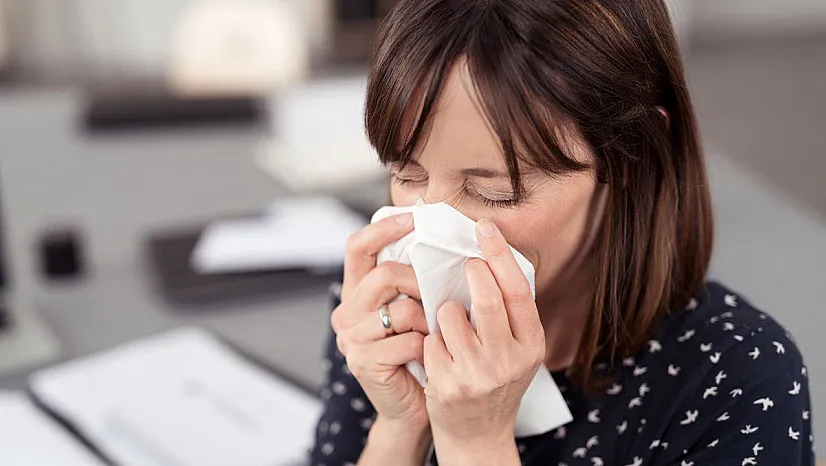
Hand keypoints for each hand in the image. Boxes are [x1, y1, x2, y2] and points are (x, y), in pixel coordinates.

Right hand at [330, 212, 429, 429]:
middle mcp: (346, 312)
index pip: (357, 247)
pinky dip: (426, 346)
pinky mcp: (363, 362)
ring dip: (427, 320)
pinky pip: (406, 341)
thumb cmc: (418, 353)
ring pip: (400, 309)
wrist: (412, 406)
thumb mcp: (412, 309)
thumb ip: (412, 280)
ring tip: (433, 333)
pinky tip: (427, 355)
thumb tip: (439, 240)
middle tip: (437, 295)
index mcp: (356, 292)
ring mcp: (351, 338)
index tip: (413, 218)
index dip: (383, 229)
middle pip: (383, 275)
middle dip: (418, 282)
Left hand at [423, 218, 544, 461]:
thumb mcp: (517, 352)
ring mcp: (478, 374)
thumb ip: (510, 315)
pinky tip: (439, 354)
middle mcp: (509, 360)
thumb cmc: (495, 382)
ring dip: (444, 311)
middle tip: (466, 266)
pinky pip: (430, 339)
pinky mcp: (448, 384)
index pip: (517, 290)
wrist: (478, 436)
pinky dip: (431, 339)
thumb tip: (491, 257)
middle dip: (471, 273)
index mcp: (531, 346)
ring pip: (450, 314)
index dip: (500, 254)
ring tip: (450, 325)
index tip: (485, 227)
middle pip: (487, 298)